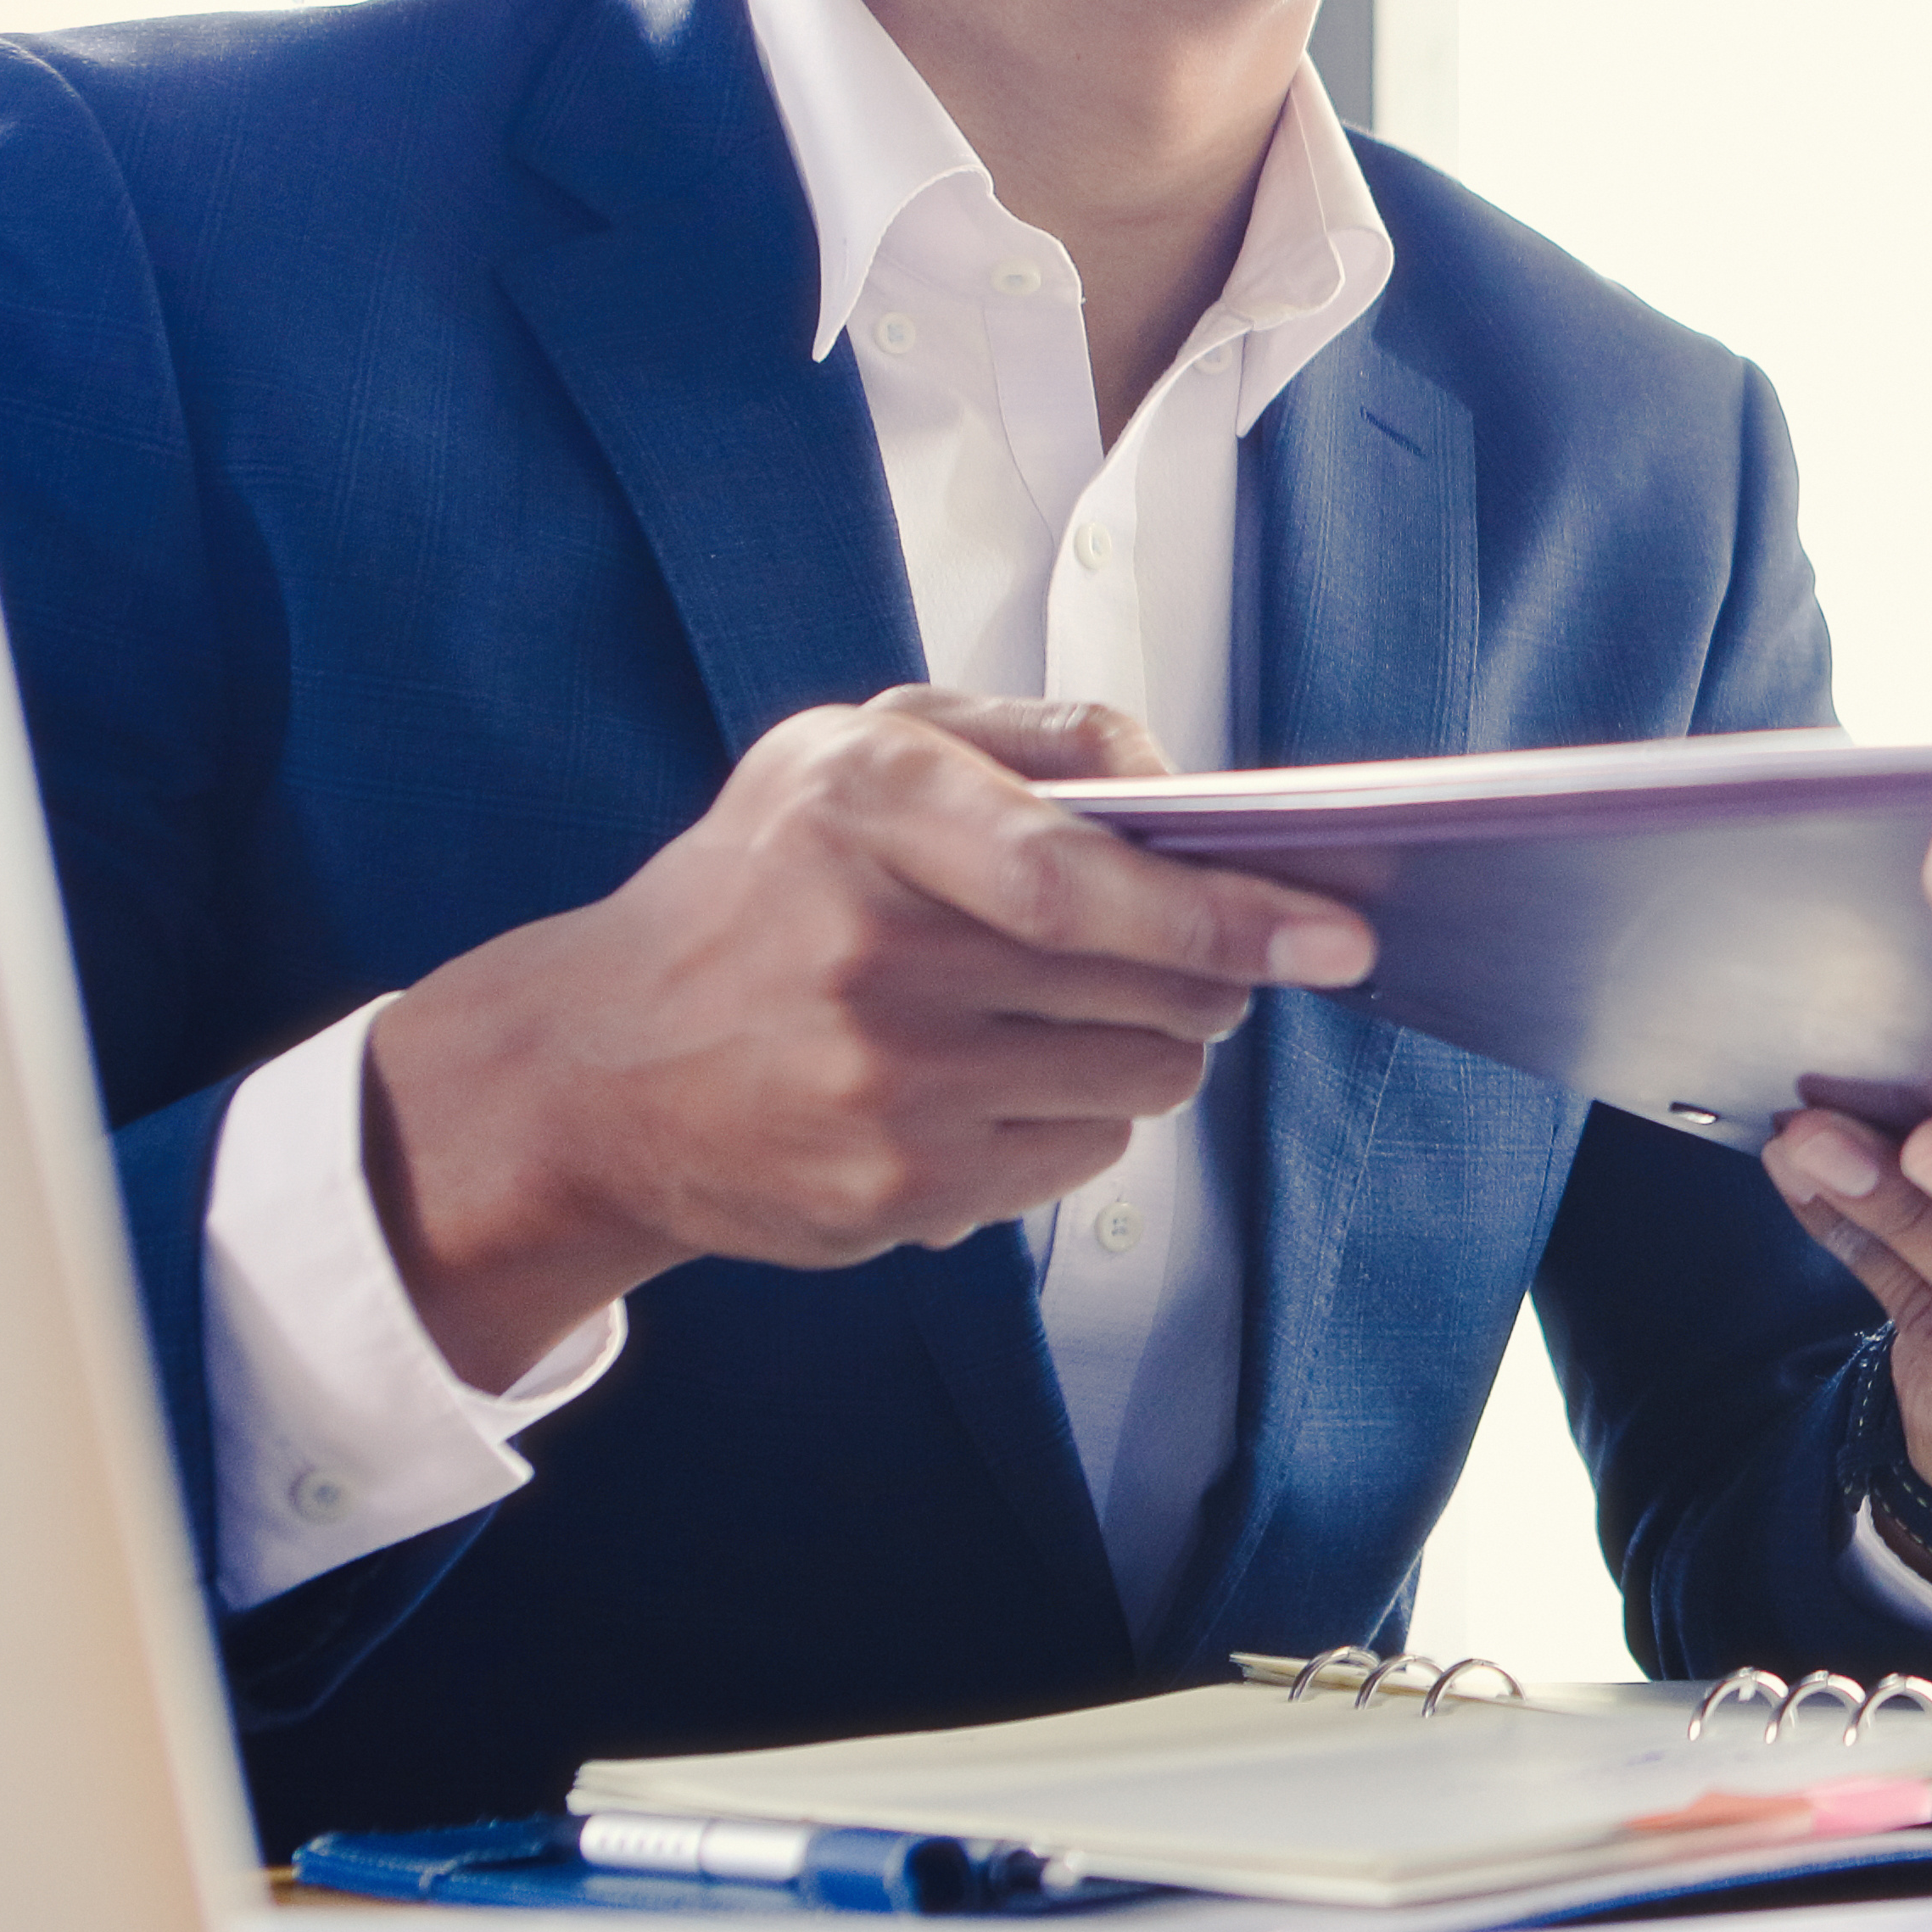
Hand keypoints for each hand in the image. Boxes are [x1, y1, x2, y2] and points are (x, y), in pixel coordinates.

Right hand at [359, 689, 1376, 1383]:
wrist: (597, 1069)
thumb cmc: (764, 886)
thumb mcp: (864, 749)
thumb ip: (1036, 738)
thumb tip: (1183, 789)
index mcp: (868, 810)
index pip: (1082, 879)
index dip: (1226, 913)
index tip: (1334, 933)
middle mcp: (870, 952)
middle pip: (1154, 986)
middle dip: (1203, 972)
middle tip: (1174, 957)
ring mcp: (883, 1088)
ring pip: (1146, 1078)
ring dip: (1147, 1044)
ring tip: (1052, 1014)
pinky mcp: (897, 1193)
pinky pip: (1084, 1154)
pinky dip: (1076, 1117)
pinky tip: (988, 1085)